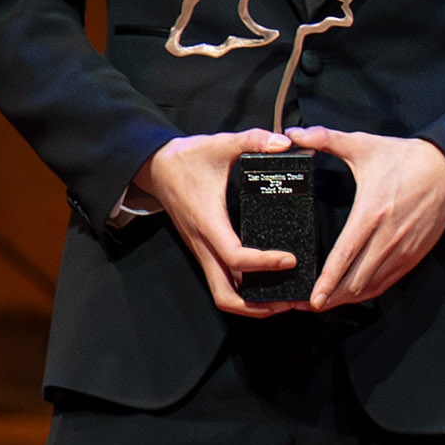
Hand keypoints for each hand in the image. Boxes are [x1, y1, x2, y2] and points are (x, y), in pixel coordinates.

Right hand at [132, 129, 303, 316]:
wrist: (155, 167)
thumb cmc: (187, 158)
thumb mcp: (220, 144)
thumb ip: (253, 140)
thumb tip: (284, 142)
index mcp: (209, 223)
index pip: (235, 257)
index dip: (263, 264)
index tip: (290, 260)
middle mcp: (203, 244)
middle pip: (225, 293)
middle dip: (257, 305)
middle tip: (290, 300)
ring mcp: (202, 250)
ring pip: (222, 293)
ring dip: (251, 304)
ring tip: (283, 301)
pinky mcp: (204, 250)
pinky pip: (222, 281)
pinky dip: (244, 291)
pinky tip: (268, 285)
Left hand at [280, 127, 444, 309]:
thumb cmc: (405, 158)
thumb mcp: (364, 145)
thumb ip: (326, 139)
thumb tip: (294, 134)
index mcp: (371, 213)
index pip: (345, 256)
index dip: (327, 281)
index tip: (312, 298)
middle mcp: (388, 236)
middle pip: (355, 279)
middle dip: (329, 297)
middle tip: (304, 304)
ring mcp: (403, 248)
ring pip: (371, 285)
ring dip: (347, 298)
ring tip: (323, 304)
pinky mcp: (414, 254)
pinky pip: (387, 281)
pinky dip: (368, 292)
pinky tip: (352, 295)